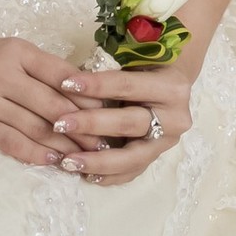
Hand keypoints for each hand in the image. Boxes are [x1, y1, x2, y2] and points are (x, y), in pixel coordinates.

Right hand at [0, 24, 108, 168]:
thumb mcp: (9, 50)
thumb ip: (39, 67)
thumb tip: (80, 88)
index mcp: (19, 51)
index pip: (62, 74)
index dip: (88, 94)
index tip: (111, 110)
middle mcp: (5, 73)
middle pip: (53, 103)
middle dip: (83, 124)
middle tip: (107, 141)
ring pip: (34, 125)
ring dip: (64, 143)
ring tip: (87, 156)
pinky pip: (9, 140)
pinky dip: (33, 152)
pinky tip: (51, 160)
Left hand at [44, 62, 195, 185]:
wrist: (170, 88)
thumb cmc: (146, 68)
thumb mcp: (134, 60)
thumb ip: (110, 67)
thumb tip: (70, 79)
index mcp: (171, 87)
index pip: (127, 86)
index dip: (96, 85)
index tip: (65, 83)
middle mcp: (175, 118)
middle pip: (129, 123)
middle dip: (91, 124)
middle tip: (60, 124)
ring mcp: (167, 143)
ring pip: (132, 158)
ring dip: (97, 161)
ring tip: (67, 161)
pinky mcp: (156, 159)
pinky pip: (130, 173)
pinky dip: (107, 176)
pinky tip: (84, 174)